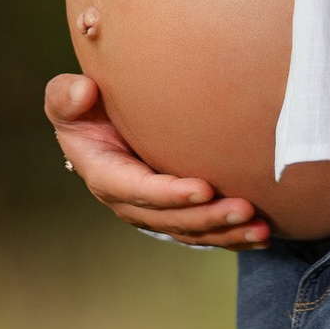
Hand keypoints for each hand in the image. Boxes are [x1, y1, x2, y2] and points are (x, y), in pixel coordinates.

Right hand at [45, 72, 268, 248]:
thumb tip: (83, 92)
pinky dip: (233, 236)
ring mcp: (155, 210)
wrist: (102, 119)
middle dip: (209, 217)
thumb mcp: (67, 99)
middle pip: (172, 218)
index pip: (138, 190)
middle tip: (246, 209)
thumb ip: (67, 96)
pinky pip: (204, 230)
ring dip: (226, 232)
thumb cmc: (86, 105)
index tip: (204, 187)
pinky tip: (262, 235)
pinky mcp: (176, 211)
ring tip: (261, 227)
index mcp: (105, 176)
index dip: (170, 193)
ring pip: (192, 230)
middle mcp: (130, 201)